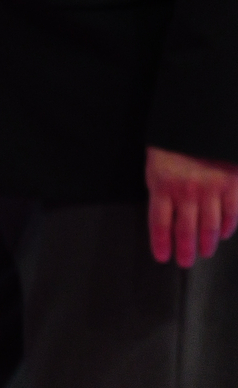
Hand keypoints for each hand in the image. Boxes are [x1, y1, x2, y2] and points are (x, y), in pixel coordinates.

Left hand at [146, 146, 237, 266]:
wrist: (198, 124)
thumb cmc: (173, 147)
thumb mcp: (156, 168)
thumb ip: (160, 192)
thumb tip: (163, 218)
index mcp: (163, 186)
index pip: (159, 223)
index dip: (161, 243)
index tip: (162, 257)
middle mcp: (187, 192)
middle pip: (185, 230)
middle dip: (185, 250)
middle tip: (185, 262)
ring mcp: (211, 189)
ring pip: (210, 226)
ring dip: (207, 243)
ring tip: (204, 253)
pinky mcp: (232, 185)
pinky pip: (231, 213)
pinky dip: (228, 227)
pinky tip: (224, 234)